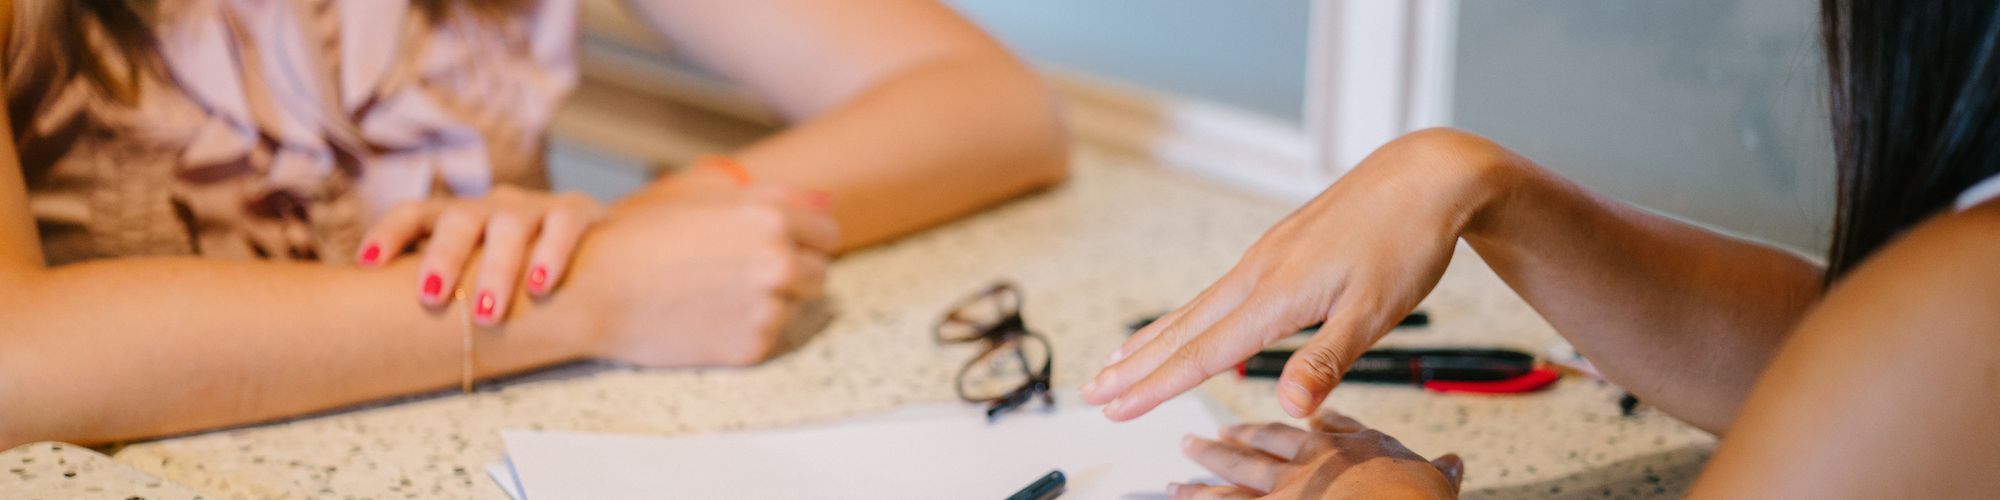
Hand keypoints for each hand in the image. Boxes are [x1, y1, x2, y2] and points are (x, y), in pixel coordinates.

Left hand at [356, 185, 606, 325]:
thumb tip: (379, 336)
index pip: (415, 214)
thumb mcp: (476, 274)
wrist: (596, 254)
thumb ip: (444, 291)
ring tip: (487, 313)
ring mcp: (534, 208)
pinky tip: (541, 286)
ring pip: (510, 225)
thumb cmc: (517, 275)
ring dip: (496, 268)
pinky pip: (563, 225)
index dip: (389, 233)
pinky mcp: (578, 212)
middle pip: (459, 219)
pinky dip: (551, 253)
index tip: (366, 264)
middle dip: (444, 257)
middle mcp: (491, 207)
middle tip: (432, 298)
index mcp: (458, 219)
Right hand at [565, 166, 837, 365]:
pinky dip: (747, 328)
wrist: (593, 290)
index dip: (803, 237)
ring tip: (717, 292)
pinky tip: (707, 316)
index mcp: (772, 219)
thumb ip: (776, 197)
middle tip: (742, 271)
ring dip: (770, 300)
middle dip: (792, 271)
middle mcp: (779, 264)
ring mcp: (768, 309)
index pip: (828, 233)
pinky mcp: (752, 347)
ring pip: (796, 306)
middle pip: (820, 273)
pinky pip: (770, 335)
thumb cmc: (643, 235)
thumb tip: (828, 203)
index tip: (779, 243)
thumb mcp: (707, 197)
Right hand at [1081, 129, 1518, 419]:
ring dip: (1153, 340)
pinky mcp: (1278, 249)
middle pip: (1183, 329)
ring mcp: (1265, 258)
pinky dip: (1187, 315)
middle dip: (1135, 366)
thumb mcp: (1376, 311)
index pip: (1203, 353)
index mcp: (1276, 295)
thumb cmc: (1406, 242)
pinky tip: (1187, 323)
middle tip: (1090, 392)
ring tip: (1116, 362)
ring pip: (1195, 308)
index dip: (1155, 386)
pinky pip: (1217, 291)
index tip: (1114, 408)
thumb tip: (1289, 409)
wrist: (1426, 174)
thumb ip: (1326, 362)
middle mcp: (1258, 273)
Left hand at [1174, 408, 1462, 499]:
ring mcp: (1284, 490)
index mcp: (1348, 449)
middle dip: (1237, 440)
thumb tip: (1453, 465)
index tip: (1298, 419)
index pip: (1320, 431)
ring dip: (1207, 471)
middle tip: (1210, 435)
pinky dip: (1198, 499)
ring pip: (1235, 477)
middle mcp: (1309, 464)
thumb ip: (1439, 473)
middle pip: (1264, 446)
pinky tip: (1175, 493)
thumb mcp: (1435, 482)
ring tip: (1182, 467)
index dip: (1306, 425)